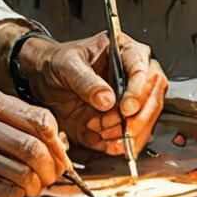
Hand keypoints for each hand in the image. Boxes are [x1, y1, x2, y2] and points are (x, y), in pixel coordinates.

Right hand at [0, 84, 72, 196]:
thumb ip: (6, 114)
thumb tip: (48, 135)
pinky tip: (11, 194)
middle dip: (52, 167)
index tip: (60, 153)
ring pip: (24, 173)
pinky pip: (3, 193)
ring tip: (32, 186)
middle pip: (37, 148)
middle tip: (51, 175)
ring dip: (35, 185)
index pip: (40, 119)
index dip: (57, 141)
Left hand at [18, 32, 167, 155]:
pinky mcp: (121, 120)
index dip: (138, 91)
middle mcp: (132, 76)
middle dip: (138, 117)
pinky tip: (107, 143)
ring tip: (102, 131)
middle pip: (153, 98)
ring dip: (128, 133)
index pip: (144, 70)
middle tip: (121, 127)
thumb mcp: (66, 64)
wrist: (43, 78)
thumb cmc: (57, 61)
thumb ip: (85, 80)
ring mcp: (129, 99)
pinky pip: (133, 137)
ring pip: (147, 120)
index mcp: (124, 51)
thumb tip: (107, 100)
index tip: (126, 108)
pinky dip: (122, 144)